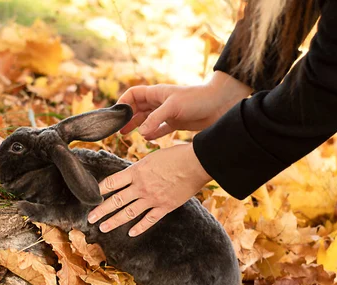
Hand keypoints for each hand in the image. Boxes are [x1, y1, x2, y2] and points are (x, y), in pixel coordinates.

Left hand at [87, 143, 211, 236]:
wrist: (196, 163)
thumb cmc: (176, 155)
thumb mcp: (152, 157)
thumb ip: (140, 169)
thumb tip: (131, 175)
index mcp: (137, 171)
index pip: (112, 182)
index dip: (99, 190)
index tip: (90, 196)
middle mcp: (141, 186)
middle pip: (116, 200)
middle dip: (101, 210)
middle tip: (90, 218)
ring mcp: (152, 198)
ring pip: (128, 213)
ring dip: (114, 221)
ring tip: (103, 227)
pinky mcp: (164, 206)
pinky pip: (149, 220)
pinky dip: (139, 227)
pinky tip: (130, 233)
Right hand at [118, 71, 251, 139]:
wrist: (221, 104)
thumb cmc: (198, 99)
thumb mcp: (173, 107)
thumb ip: (155, 120)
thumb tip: (140, 133)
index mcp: (157, 93)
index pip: (134, 94)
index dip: (123, 102)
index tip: (116, 114)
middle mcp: (160, 102)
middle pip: (137, 108)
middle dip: (127, 117)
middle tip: (117, 128)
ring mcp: (168, 113)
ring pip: (146, 119)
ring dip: (136, 126)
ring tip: (126, 134)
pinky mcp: (176, 122)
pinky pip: (159, 128)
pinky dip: (152, 133)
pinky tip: (147, 139)